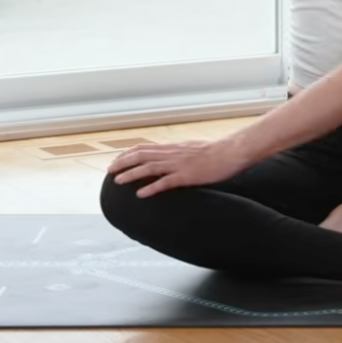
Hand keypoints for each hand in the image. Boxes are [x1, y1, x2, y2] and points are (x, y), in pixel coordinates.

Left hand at [106, 139, 246, 197]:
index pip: (145, 148)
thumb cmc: (218, 152)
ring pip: (148, 167)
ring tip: (117, 181)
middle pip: (141, 155)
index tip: (117, 160)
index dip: (129, 154)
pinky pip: (165, 182)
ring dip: (131, 174)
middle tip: (109, 170)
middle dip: (123, 163)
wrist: (232, 152)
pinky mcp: (187, 176)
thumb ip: (181, 153)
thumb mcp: (194, 148)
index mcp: (174, 148)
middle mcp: (172, 153)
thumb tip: (173, 157)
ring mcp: (179, 164)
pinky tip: (140, 194)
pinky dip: (151, 188)